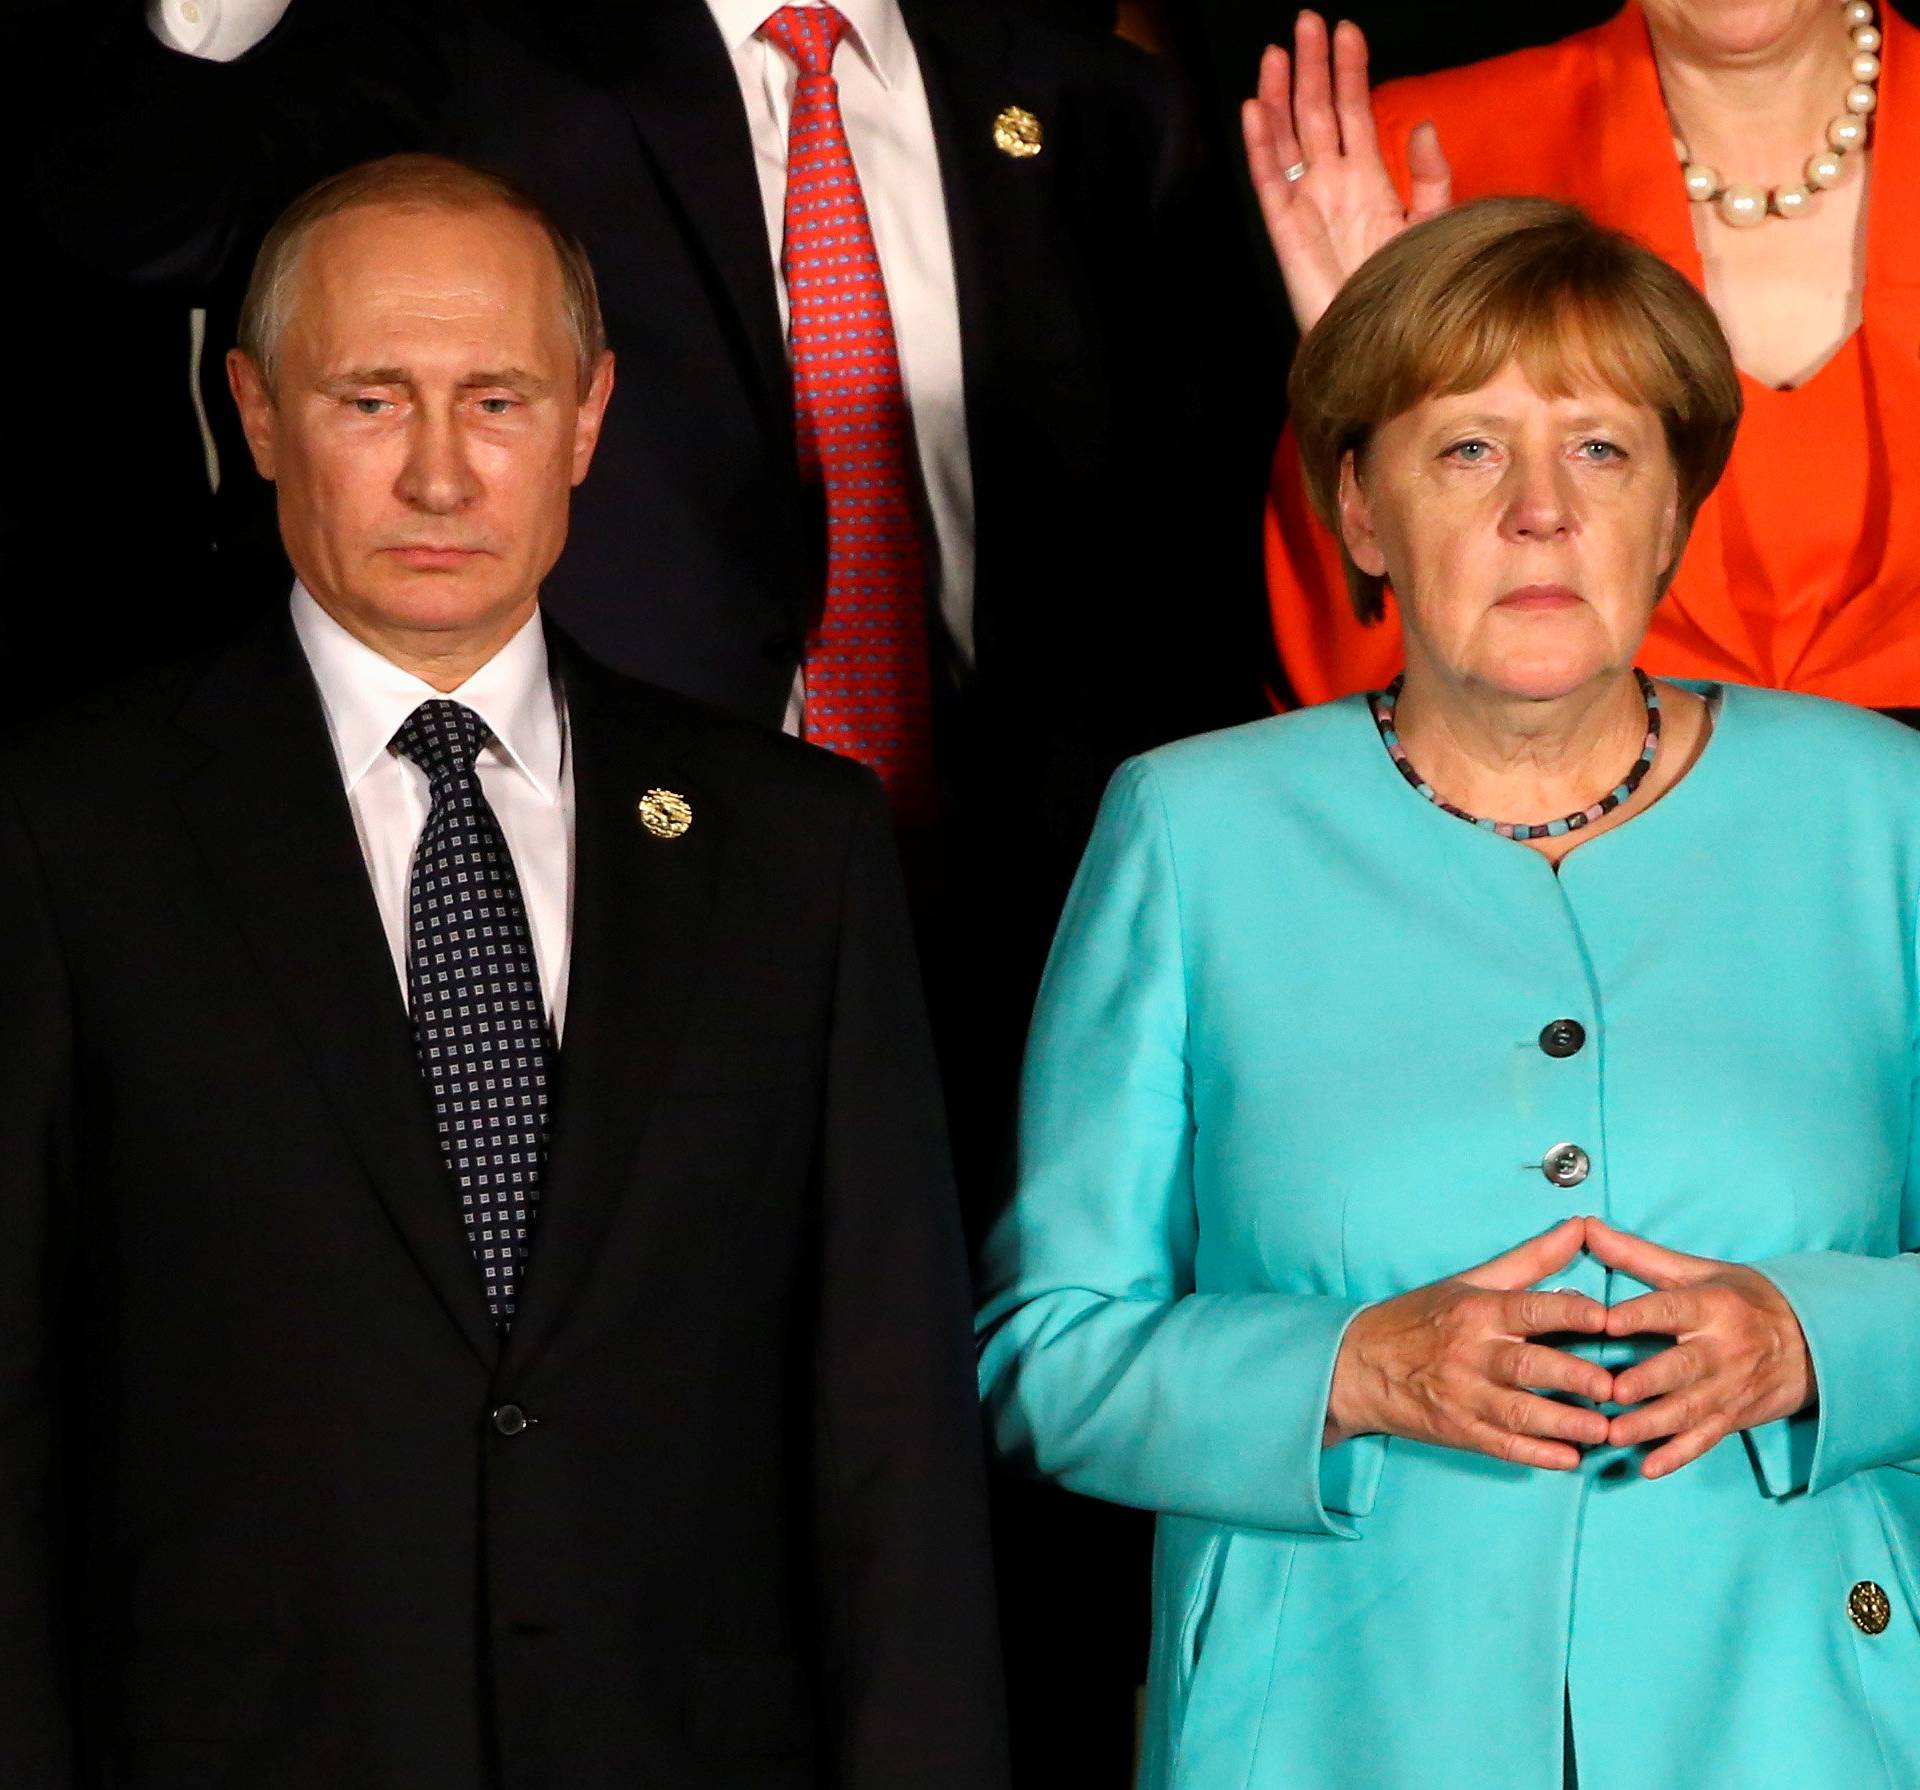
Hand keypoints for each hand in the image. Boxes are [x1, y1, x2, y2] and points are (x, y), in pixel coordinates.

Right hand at [1241, 11, 1451, 332]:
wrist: (1383, 345)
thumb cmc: (1411, 293)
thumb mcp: (1434, 226)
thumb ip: (1429, 177)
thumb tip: (1421, 124)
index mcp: (1369, 181)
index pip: (1354, 113)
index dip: (1350, 72)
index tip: (1347, 31)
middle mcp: (1333, 186)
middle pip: (1316, 114)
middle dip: (1311, 67)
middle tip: (1307, 21)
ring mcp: (1306, 206)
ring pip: (1287, 138)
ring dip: (1279, 94)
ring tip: (1277, 51)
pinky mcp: (1285, 231)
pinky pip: (1268, 180)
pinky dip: (1260, 144)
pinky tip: (1254, 107)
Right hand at [1326, 1216, 1612, 1468]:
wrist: (1358, 1364)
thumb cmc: (1420, 1318)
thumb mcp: (1470, 1281)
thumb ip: (1531, 1260)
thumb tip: (1580, 1227)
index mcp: (1476, 1311)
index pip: (1528, 1308)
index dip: (1570, 1311)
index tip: (1609, 1317)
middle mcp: (1470, 1353)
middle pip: (1528, 1366)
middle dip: (1574, 1378)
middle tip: (1615, 1387)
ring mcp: (1463, 1395)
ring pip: (1520, 1413)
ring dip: (1565, 1424)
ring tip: (1605, 1429)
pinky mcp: (1458, 1429)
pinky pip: (1502, 1446)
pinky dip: (1537, 1455)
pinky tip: (1570, 1459)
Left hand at [1587, 1217, 1814, 1479]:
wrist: (1811, 1341)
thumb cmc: (1741, 1298)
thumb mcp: (1696, 1271)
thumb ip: (1636, 1254)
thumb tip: (1586, 1226)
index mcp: (1711, 1306)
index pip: (1671, 1309)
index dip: (1639, 1315)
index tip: (1606, 1322)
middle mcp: (1723, 1349)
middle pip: (1682, 1367)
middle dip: (1648, 1381)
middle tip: (1611, 1391)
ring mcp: (1729, 1387)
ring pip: (1688, 1410)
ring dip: (1651, 1425)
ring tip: (1614, 1434)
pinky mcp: (1733, 1417)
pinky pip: (1705, 1439)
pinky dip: (1677, 1455)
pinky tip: (1648, 1467)